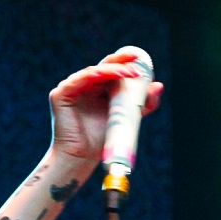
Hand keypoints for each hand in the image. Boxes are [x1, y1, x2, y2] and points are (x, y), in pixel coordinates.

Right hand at [48, 49, 163, 161]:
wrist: (82, 158)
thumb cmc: (103, 140)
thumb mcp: (128, 118)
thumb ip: (143, 104)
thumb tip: (159, 85)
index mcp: (98, 89)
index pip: (112, 71)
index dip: (125, 63)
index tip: (140, 60)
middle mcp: (84, 85)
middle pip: (103, 67)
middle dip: (120, 60)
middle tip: (135, 59)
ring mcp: (71, 88)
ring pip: (94, 72)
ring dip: (112, 70)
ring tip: (129, 72)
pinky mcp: (61, 94)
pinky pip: (79, 79)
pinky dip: (94, 75)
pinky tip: (106, 73)